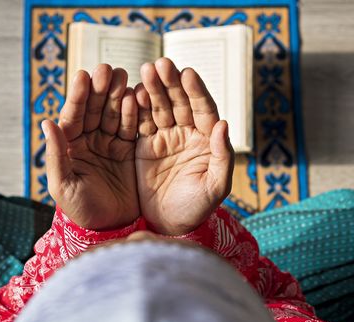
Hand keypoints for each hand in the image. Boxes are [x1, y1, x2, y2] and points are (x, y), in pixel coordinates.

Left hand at [42, 64, 138, 229]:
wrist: (110, 228)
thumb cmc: (81, 210)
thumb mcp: (63, 185)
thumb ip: (57, 155)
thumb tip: (46, 122)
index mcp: (70, 146)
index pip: (73, 116)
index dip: (78, 96)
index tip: (82, 76)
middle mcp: (90, 140)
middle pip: (95, 109)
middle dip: (100, 89)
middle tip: (107, 69)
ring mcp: (111, 144)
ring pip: (114, 113)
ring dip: (118, 94)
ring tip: (123, 76)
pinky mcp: (130, 150)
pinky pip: (133, 128)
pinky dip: (135, 113)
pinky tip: (137, 96)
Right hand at [135, 58, 233, 235]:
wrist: (169, 225)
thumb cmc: (197, 208)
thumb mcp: (215, 187)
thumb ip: (222, 156)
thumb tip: (222, 123)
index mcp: (206, 140)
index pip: (203, 109)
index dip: (196, 91)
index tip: (187, 73)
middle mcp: (186, 134)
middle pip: (180, 102)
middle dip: (170, 83)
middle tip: (160, 64)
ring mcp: (164, 138)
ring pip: (159, 107)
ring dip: (152, 89)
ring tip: (144, 71)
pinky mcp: (144, 146)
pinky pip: (140, 123)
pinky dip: (135, 108)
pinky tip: (131, 93)